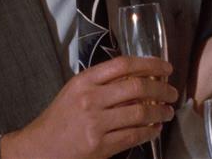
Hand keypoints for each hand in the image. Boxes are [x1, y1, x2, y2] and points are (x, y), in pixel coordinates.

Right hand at [0, 56, 177, 158]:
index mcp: (84, 81)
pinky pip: (134, 135)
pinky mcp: (100, 145)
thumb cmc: (59, 118)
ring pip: (140, 112)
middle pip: (137, 87)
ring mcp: (96, 123)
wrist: (39, 148)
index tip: (165, 67)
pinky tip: (155, 129)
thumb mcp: (75, 91)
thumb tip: (139, 77)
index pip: (123, 64)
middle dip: (162, 88)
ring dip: (160, 111)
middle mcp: (90, 99)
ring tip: (167, 111)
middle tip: (172, 92)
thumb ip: (102, 83)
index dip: (150, 63)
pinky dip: (150, 132)